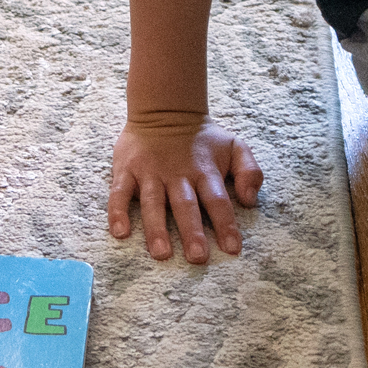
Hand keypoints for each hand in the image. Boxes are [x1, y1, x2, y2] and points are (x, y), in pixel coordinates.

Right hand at [107, 111, 262, 262]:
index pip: (217, 200)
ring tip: (161, 253)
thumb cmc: (202, 139)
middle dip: (192, 231)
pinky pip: (119, 193)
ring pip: (153, 202)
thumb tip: (249, 200)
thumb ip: (250, 170)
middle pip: (185, 205)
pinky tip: (120, 232)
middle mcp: (177, 174)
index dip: (225, 224)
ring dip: (156, 228)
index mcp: (205, 171)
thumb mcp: (234, 146)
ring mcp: (150, 172)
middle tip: (197, 257)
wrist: (164, 109)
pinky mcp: (126, 170)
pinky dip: (117, 211)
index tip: (232, 248)